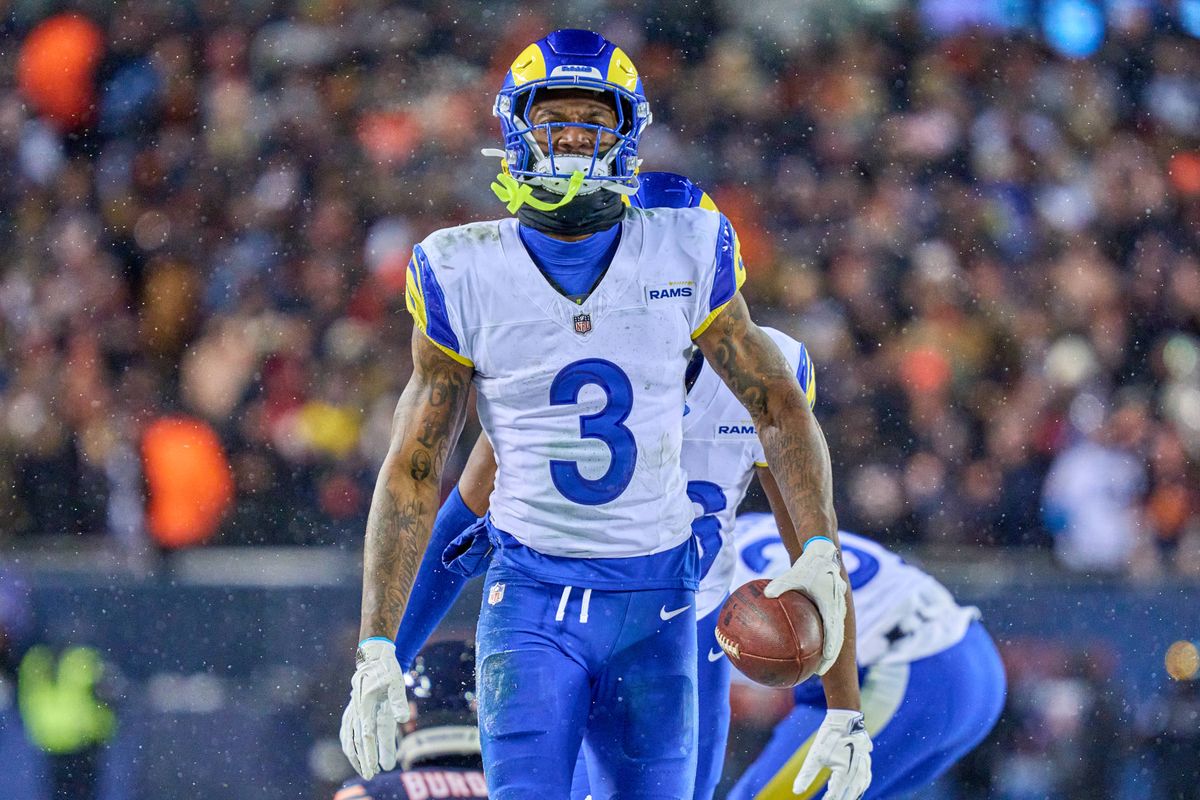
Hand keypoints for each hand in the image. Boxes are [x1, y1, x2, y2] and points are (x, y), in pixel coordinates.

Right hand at [340, 638, 409, 779]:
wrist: (373, 656)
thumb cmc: (387, 669)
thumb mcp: (396, 681)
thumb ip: (398, 700)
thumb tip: (403, 719)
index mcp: (366, 704)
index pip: (368, 734)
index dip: (372, 752)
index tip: (376, 766)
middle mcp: (357, 710)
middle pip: (358, 740)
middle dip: (364, 759)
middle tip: (371, 775)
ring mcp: (352, 710)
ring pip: (348, 738)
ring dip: (355, 755)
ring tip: (364, 770)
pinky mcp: (352, 710)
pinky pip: (346, 731)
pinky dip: (348, 744)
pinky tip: (352, 753)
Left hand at [764, 537, 846, 674]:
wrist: (823, 553)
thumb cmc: (810, 564)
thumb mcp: (795, 574)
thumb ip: (781, 584)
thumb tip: (766, 594)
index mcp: (831, 605)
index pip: (833, 632)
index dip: (830, 649)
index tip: (824, 662)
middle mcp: (836, 609)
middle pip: (836, 638)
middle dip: (829, 656)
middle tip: (819, 671)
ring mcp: (835, 609)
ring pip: (833, 634)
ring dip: (827, 649)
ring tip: (815, 663)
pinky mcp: (829, 606)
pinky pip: (826, 625)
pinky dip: (820, 636)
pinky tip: (806, 642)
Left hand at [793, 709, 871, 798]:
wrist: (845, 718)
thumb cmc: (829, 737)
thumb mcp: (815, 757)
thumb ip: (806, 775)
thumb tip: (796, 791)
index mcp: (844, 773)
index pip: (835, 794)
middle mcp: (857, 772)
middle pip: (850, 793)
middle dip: (841, 799)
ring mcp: (864, 766)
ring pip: (860, 787)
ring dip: (852, 795)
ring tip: (843, 798)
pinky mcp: (867, 759)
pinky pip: (866, 778)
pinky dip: (860, 786)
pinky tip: (856, 787)